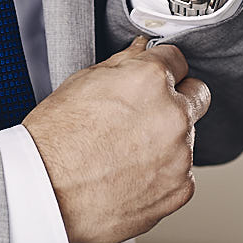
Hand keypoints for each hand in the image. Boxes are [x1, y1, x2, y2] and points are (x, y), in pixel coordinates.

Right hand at [22, 36, 211, 242]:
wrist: (44, 192)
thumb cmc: (54, 138)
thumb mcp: (82, 83)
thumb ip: (123, 63)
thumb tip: (141, 50)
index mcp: (150, 80)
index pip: (178, 59)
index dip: (161, 68)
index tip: (154, 79)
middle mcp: (173, 115)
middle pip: (198, 95)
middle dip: (177, 99)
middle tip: (145, 115)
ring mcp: (180, 155)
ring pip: (187, 138)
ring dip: (167, 140)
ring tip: (126, 152)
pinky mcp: (179, 190)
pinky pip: (181, 174)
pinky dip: (162, 175)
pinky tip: (130, 176)